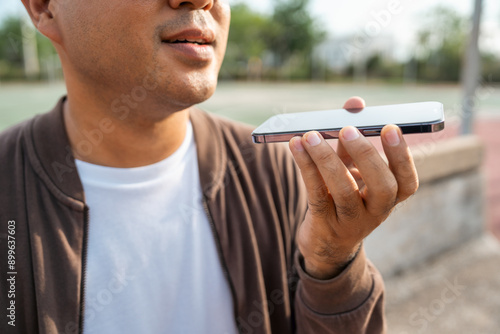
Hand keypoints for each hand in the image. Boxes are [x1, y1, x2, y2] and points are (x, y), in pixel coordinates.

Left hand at [289, 97, 418, 278]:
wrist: (327, 242)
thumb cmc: (343, 197)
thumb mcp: (351, 170)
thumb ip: (352, 139)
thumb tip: (355, 104)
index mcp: (390, 198)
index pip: (408, 181)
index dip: (401, 156)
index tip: (390, 128)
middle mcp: (376, 212)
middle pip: (383, 187)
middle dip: (366, 156)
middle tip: (348, 130)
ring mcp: (350, 221)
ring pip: (344, 191)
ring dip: (326, 159)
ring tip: (310, 135)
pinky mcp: (324, 223)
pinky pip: (316, 193)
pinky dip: (306, 167)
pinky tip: (296, 146)